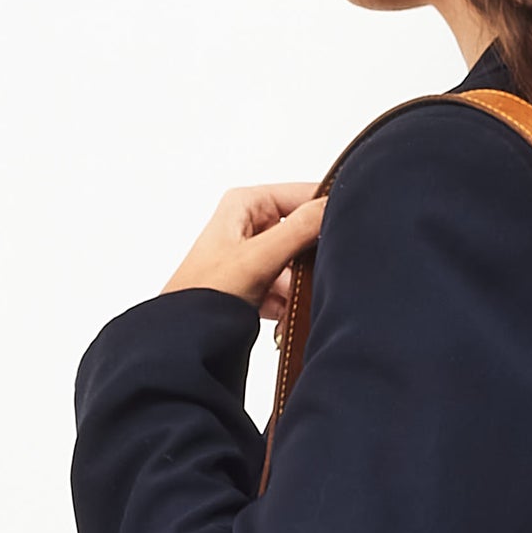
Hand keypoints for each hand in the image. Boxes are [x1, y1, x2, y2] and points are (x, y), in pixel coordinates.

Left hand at [161, 182, 327, 324]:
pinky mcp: (255, 285)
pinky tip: (284, 314)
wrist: (183, 338)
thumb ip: (300, 229)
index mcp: (246, 203)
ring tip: (294, 298)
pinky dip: (289, 304)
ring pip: (297, 264)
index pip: (303, 193)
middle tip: (322, 271)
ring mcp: (253, 256)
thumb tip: (334, 206)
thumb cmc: (203, 295)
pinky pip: (286, 288)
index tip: (347, 230)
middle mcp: (249, 224)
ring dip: (301, 285)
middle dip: (313, 255)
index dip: (327, 211)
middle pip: (302, 231)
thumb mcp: (259, 257)